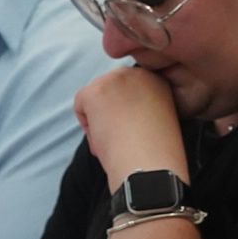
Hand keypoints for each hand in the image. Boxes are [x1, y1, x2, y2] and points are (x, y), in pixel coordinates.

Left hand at [73, 67, 185, 187]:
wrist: (151, 165)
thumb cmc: (156, 152)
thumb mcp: (157, 119)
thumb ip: (141, 106)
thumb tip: (115, 111)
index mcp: (157, 79)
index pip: (127, 90)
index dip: (125, 114)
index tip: (132, 132)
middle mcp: (137, 73)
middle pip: (108, 90)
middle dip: (110, 113)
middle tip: (121, 138)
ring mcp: (115, 79)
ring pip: (94, 98)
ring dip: (99, 120)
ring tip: (116, 140)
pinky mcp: (96, 90)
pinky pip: (80, 105)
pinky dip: (88, 126)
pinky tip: (106, 138)